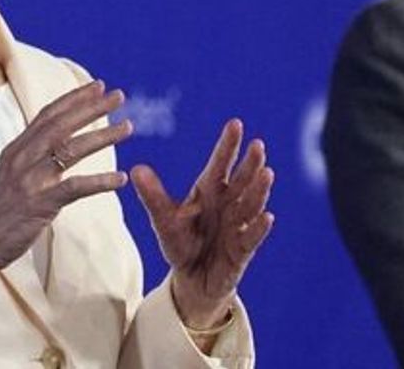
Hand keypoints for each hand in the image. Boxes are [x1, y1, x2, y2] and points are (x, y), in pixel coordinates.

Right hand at [0, 81, 131, 332]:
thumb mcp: (9, 175)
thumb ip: (29, 157)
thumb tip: (53, 143)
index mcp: (16, 150)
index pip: (48, 115)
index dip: (74, 98)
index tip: (98, 86)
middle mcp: (22, 158)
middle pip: (62, 124)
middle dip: (92, 107)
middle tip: (119, 96)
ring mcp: (30, 180)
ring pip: (71, 149)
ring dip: (102, 136)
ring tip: (127, 127)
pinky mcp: (39, 204)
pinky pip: (75, 188)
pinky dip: (99, 182)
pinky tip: (120, 180)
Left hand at [131, 119, 274, 328]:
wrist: (192, 279)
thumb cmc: (181, 244)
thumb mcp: (164, 221)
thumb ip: (153, 197)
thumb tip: (136, 168)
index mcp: (209, 191)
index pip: (220, 164)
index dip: (228, 145)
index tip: (235, 123)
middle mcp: (227, 204)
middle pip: (241, 180)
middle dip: (250, 163)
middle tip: (258, 145)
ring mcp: (237, 225)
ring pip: (250, 204)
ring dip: (259, 190)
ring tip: (267, 173)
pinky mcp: (242, 250)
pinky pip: (252, 237)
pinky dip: (259, 227)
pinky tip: (267, 217)